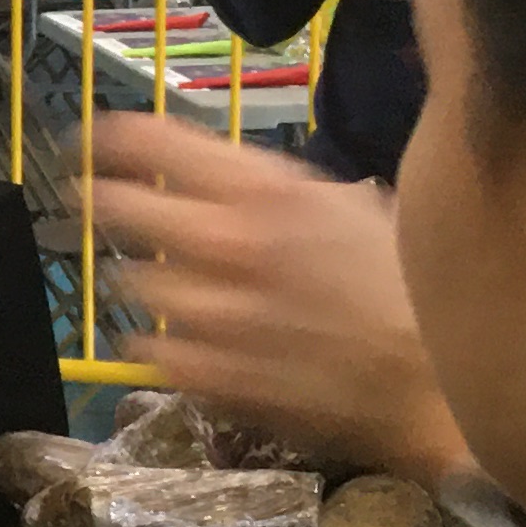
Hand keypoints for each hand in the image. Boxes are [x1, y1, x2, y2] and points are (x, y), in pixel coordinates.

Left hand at [85, 114, 465, 481]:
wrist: (435, 387)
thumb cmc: (412, 290)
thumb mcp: (355, 211)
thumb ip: (283, 194)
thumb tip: (234, 181)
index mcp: (267, 191)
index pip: (155, 144)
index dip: (112, 138)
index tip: (90, 141)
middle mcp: (227, 243)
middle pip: (119, 208)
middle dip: (106, 203)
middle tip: (99, 205)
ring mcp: (211, 313)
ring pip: (135, 281)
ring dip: (151, 280)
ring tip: (183, 287)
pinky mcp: (206, 374)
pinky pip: (150, 348)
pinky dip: (166, 342)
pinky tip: (199, 342)